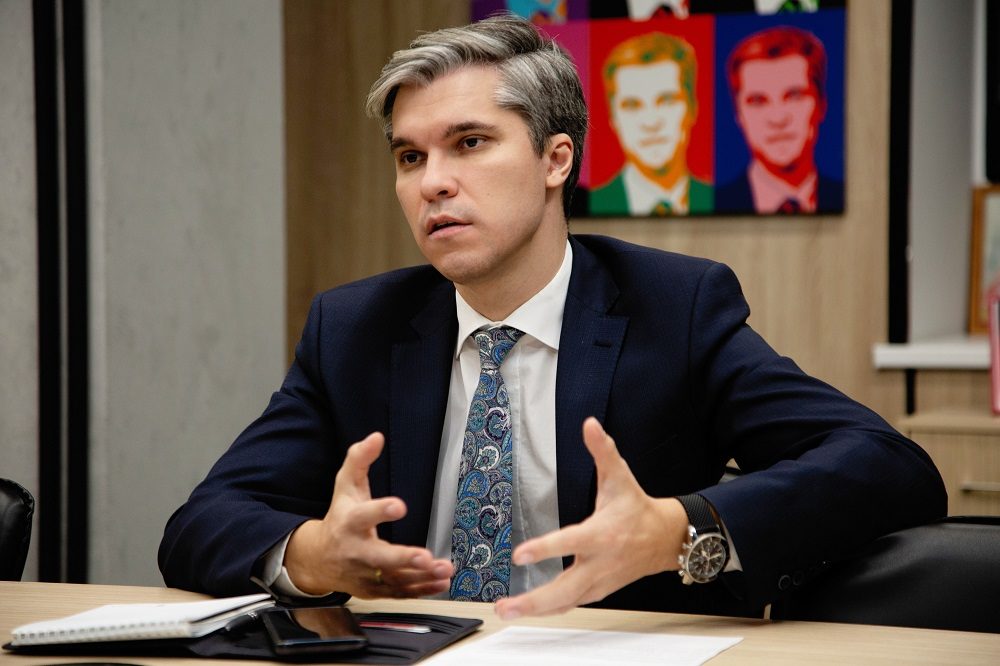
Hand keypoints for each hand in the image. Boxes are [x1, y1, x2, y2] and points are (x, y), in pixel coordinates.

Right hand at [284, 432, 453, 597]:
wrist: (317, 560)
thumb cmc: (339, 516)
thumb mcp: (345, 485)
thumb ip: (359, 459)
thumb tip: (376, 436)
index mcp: (349, 522)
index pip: (364, 515)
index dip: (381, 510)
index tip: (399, 505)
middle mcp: (356, 550)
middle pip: (379, 557)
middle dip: (402, 558)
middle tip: (424, 556)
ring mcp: (365, 574)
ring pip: (394, 579)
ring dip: (421, 576)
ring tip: (444, 568)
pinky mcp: (374, 590)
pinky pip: (399, 593)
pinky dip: (421, 590)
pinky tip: (441, 582)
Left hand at [495, 417, 688, 618]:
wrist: (665, 539)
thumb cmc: (637, 508)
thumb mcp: (620, 476)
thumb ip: (603, 450)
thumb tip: (590, 424)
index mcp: (602, 533)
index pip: (571, 542)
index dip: (546, 549)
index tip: (520, 555)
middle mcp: (599, 562)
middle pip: (565, 588)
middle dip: (534, 600)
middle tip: (506, 606)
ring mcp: (599, 581)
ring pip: (566, 602)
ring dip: (535, 609)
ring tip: (506, 611)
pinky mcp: (598, 590)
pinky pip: (571, 604)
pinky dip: (549, 610)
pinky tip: (528, 611)